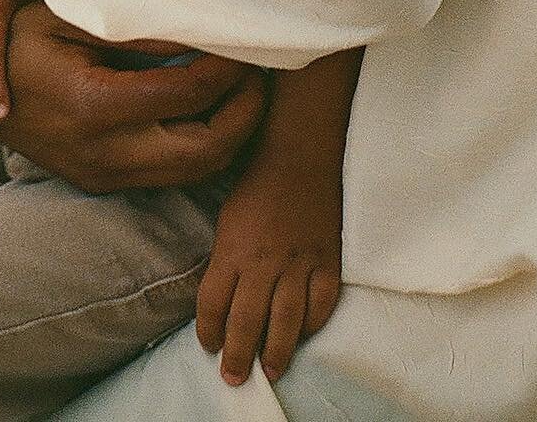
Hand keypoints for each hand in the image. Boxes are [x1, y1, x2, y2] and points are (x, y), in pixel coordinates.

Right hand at [0, 0, 268, 193]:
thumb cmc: (22, 40)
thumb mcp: (70, 20)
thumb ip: (135, 29)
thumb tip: (200, 30)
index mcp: (95, 104)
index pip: (190, 94)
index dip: (229, 70)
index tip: (245, 44)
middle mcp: (105, 151)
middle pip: (207, 149)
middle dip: (247, 114)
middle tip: (262, 76)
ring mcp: (105, 175)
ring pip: (195, 172)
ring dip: (231, 136)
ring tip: (246, 93)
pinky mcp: (105, 184)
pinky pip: (171, 176)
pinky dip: (203, 149)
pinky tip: (211, 113)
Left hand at [195, 136, 342, 385]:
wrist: (299, 157)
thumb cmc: (256, 185)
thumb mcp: (227, 219)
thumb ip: (225, 260)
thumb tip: (221, 301)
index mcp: (233, 249)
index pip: (213, 303)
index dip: (207, 331)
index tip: (208, 346)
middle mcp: (264, 262)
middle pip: (247, 322)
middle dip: (237, 356)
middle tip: (233, 377)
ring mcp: (299, 264)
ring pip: (286, 322)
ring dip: (276, 352)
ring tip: (269, 371)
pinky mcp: (328, 262)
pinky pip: (322, 305)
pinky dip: (312, 326)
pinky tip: (302, 336)